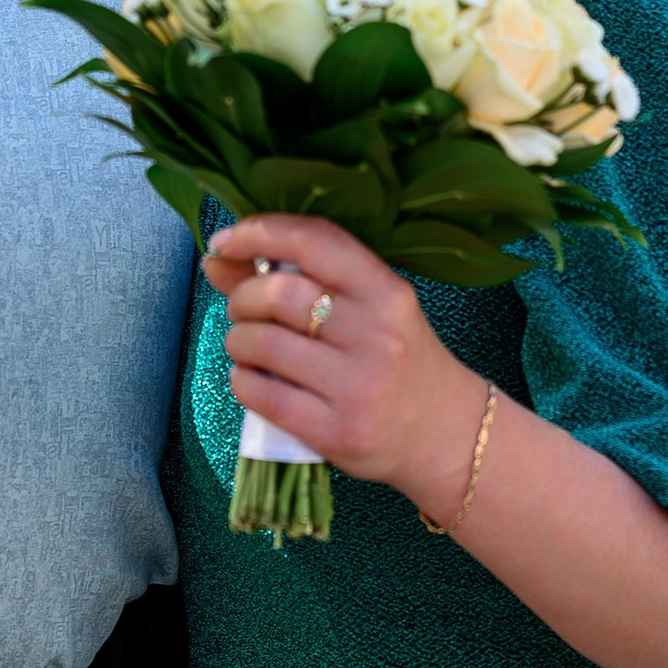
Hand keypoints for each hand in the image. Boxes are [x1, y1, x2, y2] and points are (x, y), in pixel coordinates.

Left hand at [205, 214, 487, 522]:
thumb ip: (306, 280)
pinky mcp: (335, 431)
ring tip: (248, 346)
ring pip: (262, 343)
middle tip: (244, 310)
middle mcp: (376, 334)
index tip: (226, 241)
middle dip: (242, 297)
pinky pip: (261, 394)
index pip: (314, 241)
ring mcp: (357, 386)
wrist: (446, 435)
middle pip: (278, 294)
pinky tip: (252, 378)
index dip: (259, 232)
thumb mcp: (372, 309)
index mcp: (388, 292)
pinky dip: (242, 380)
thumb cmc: (401, 361)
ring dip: (237, 340)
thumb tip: (221, 259)